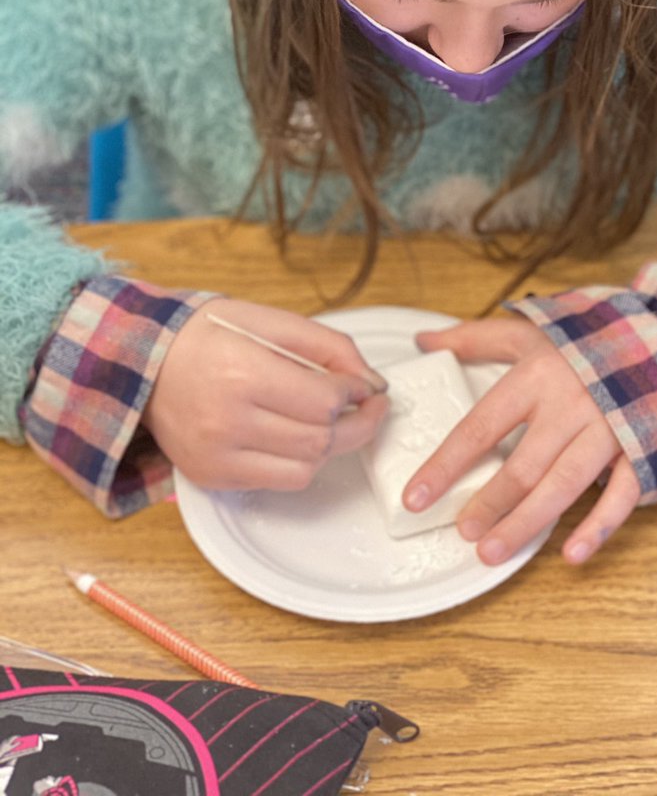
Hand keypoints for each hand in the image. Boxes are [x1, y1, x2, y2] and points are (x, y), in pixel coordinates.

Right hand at [145, 297, 388, 489]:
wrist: (142, 362)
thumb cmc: (205, 336)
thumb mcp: (267, 320)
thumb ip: (326, 345)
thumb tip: (370, 381)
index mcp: (243, 374)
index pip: (325, 402)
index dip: (357, 394)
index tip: (365, 385)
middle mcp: (227, 421)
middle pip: (321, 441)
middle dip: (359, 424)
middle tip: (369, 407)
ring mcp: (217, 456)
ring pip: (306, 468)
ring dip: (331, 446)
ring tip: (333, 421)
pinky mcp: (212, 477)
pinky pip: (279, 482)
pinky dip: (300, 462)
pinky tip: (298, 436)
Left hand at [402, 317, 639, 565]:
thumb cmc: (588, 339)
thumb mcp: (530, 330)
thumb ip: (476, 338)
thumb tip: (425, 341)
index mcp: (536, 376)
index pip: (480, 426)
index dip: (446, 465)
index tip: (415, 497)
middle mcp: (570, 404)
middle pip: (522, 464)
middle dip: (489, 502)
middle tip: (462, 531)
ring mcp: (608, 429)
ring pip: (563, 485)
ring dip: (527, 522)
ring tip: (492, 551)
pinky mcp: (641, 449)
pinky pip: (620, 496)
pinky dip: (597, 527)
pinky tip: (570, 554)